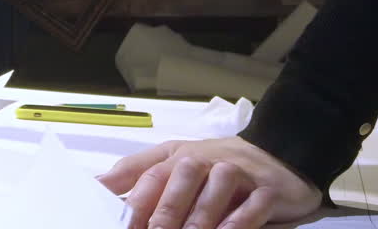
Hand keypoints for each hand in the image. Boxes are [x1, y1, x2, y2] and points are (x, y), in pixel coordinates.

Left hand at [98, 137, 320, 228]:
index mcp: (179, 156)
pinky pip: (252, 206)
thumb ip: (138, 173)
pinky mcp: (267, 190)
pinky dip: (238, 222)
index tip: (119, 222)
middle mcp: (207, 160)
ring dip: (200, 216)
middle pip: (181, 177)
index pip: (150, 173)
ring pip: (217, 189)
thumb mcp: (175, 160)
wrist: (279, 155)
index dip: (134, 199)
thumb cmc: (218, 164)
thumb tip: (97, 185)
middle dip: (165, 210)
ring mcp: (238, 173)